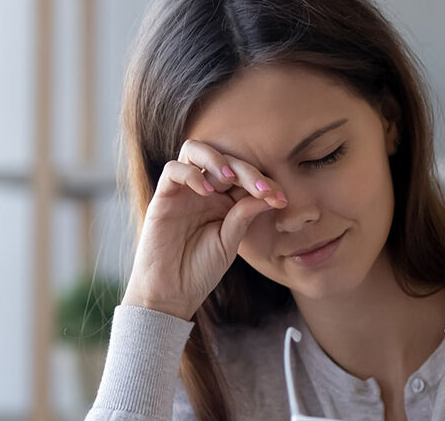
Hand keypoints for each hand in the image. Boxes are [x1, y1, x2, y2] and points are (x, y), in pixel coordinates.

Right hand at [122, 139, 287, 319]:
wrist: (172, 294)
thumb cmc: (200, 270)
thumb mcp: (230, 241)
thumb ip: (243, 215)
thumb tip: (266, 195)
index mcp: (223, 200)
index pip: (244, 176)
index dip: (264, 182)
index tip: (281, 200)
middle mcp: (203, 190)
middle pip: (224, 160)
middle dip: (247, 171)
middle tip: (263, 190)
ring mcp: (182, 191)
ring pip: (195, 151)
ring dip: (217, 160)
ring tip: (231, 180)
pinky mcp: (163, 197)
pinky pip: (173, 170)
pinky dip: (192, 175)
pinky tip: (208, 192)